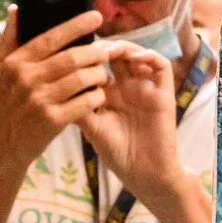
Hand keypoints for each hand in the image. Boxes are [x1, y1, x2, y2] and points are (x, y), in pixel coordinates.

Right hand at [0, 5, 109, 179]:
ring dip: (99, 75)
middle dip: (96, 52)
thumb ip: (9, 37)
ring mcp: (40, 100)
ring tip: (103, 74)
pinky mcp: (52, 120)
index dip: (77, 25)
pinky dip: (96, 97)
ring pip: (82, 79)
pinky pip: (85, 103)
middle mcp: (27, 79)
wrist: (3, 143)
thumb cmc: (4, 101)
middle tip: (107, 51)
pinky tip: (98, 95)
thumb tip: (17, 9)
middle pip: (72, 58)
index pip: (51, 38)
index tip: (96, 17)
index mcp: (16, 62)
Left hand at [78, 43, 187, 211]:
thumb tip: (58, 87)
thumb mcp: (93, 130)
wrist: (144, 174)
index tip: (74, 55)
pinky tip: (134, 58)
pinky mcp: (163, 93)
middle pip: (115, 56)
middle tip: (92, 49)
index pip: (97, 66)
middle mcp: (127, 88)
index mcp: (108, 95)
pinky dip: (149, 56)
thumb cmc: (118, 155)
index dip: (87, 58)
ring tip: (111, 51)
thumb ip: (79, 109)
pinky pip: (161, 66)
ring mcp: (145, 88)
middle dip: (103, 49)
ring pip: (136, 55)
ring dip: (124, 48)